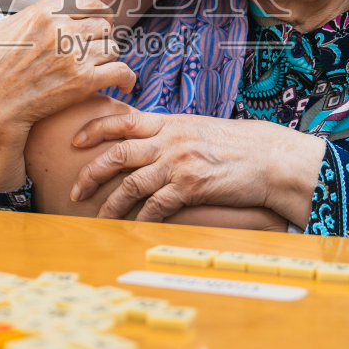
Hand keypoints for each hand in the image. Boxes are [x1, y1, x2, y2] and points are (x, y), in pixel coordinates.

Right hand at [0, 0, 135, 191]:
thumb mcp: (5, 30)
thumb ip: (35, 10)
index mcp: (45, 13)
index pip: (89, 3)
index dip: (98, 14)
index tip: (98, 26)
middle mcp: (61, 29)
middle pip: (104, 25)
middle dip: (103, 39)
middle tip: (98, 54)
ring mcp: (74, 54)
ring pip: (113, 47)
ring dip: (109, 60)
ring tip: (101, 71)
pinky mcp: (83, 81)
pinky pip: (122, 71)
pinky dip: (127, 79)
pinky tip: (125, 86)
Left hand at [69, 111, 324, 224]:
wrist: (273, 158)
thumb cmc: (242, 146)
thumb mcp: (203, 130)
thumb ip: (176, 136)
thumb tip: (155, 144)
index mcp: (172, 123)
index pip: (123, 120)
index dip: (94, 129)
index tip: (75, 141)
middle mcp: (171, 139)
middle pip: (117, 153)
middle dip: (91, 172)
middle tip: (75, 189)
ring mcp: (180, 162)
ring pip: (131, 184)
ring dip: (111, 205)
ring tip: (99, 218)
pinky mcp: (191, 186)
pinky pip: (156, 206)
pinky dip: (141, 219)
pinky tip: (134, 228)